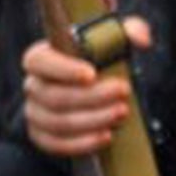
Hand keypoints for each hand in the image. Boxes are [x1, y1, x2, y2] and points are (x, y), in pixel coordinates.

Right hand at [21, 16, 151, 157]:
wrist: (98, 87)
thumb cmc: (101, 58)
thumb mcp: (115, 39)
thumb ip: (129, 31)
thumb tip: (142, 39)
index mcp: (41, 58)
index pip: (40, 62)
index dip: (63, 69)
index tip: (92, 74)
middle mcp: (33, 86)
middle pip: (55, 96)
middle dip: (92, 97)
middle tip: (123, 93)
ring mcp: (35, 113)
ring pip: (58, 122)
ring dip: (93, 120)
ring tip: (122, 113)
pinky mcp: (43, 136)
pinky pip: (56, 145)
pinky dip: (82, 143)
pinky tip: (107, 136)